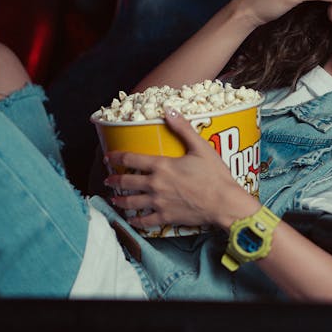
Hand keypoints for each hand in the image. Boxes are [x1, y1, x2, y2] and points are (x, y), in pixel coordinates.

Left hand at [103, 110, 257, 231]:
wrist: (224, 203)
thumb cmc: (215, 175)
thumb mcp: (201, 147)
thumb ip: (183, 128)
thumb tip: (169, 110)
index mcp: (162, 166)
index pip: (131, 159)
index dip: (116, 157)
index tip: (108, 157)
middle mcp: (156, 185)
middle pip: (127, 182)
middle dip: (114, 181)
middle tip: (107, 180)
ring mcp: (159, 203)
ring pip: (132, 203)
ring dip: (120, 201)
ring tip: (114, 199)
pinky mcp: (166, 218)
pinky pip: (145, 221)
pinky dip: (135, 222)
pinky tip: (131, 221)